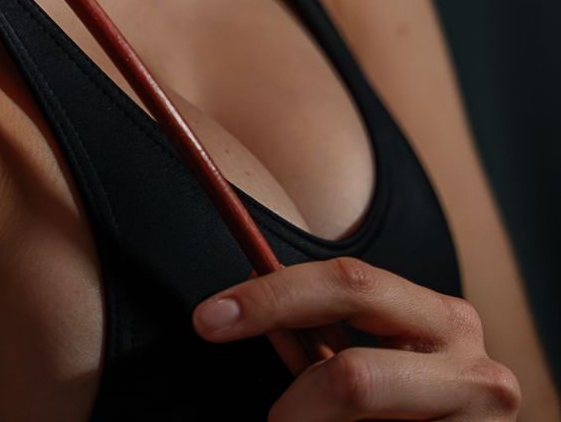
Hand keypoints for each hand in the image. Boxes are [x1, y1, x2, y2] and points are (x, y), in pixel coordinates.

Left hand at [193, 258, 520, 419]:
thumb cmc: (420, 418)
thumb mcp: (375, 371)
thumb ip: (321, 343)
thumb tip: (240, 306)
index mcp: (442, 319)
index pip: (349, 282)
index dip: (273, 297)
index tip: (208, 317)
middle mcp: (472, 363)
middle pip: (354, 371)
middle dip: (291, 396)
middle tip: (253, 401)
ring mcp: (482, 418)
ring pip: (356, 411)